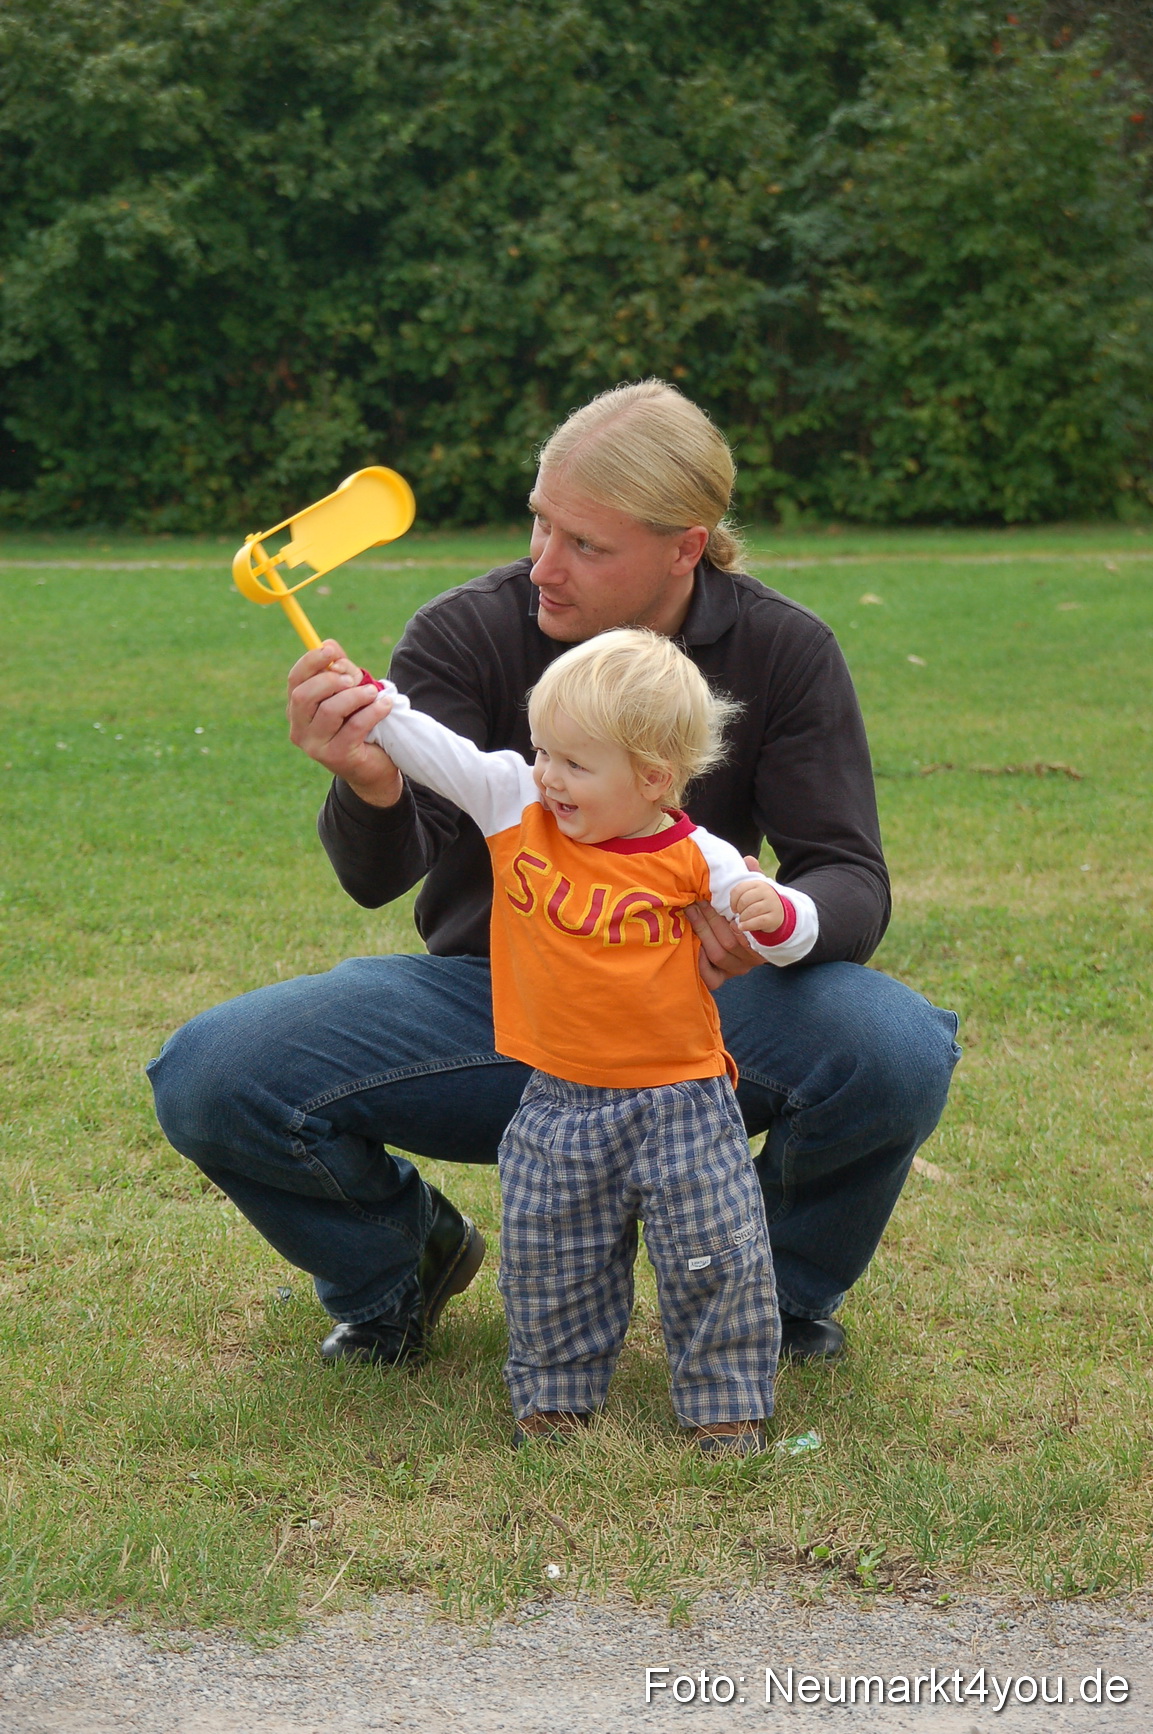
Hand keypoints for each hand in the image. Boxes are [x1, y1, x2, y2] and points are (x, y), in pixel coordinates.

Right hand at [286, 639, 402, 806]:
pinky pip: (354, 726)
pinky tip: (385, 704)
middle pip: (303, 696)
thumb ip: (340, 670)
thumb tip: (329, 645)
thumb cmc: (360, 725)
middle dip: (330, 680)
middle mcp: (299, 729)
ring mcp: (315, 746)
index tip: (331, 650)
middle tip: (354, 678)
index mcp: (298, 710)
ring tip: (373, 693)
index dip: (311, 661)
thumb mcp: (350, 692)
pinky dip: (372, 711)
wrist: (373, 768)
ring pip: (329, 711)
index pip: (295, 680)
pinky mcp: (336, 757)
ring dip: (356, 696)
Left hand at [684, 856, 767, 989]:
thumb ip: (755, 881)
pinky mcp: (724, 978)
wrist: (764, 939)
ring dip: (702, 933)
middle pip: (728, 942)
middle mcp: (751, 958)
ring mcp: (737, 969)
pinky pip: (712, 978)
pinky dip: (700, 964)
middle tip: (695, 902)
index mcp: (762, 939)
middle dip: (709, 921)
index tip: (713, 900)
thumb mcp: (760, 896)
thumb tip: (748, 860)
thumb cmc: (757, 912)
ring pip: (718, 955)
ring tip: (691, 912)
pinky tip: (691, 945)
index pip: (743, 930)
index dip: (726, 916)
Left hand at [730, 874, 784, 934]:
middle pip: (744, 900)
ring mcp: (772, 904)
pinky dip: (747, 925)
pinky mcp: (775, 917)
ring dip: (742, 918)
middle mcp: (766, 892)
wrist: (777, 913)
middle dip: (739, 910)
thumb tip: (733, 909)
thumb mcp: (750, 896)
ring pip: (751, 911)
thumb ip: (739, 897)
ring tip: (743, 920)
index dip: (733, 901)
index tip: (734, 908)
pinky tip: (742, 927)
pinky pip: (758, 921)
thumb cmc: (758, 904)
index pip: (739, 889)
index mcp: (758, 884)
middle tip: (740, 914)